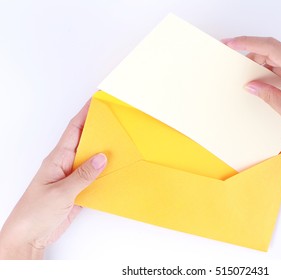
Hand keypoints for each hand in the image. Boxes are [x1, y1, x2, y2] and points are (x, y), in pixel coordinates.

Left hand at [0, 101, 106, 258]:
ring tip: (123, 143)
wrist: (30, 236)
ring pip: (93, 158)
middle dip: (101, 128)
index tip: (98, 100)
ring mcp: (73, 177)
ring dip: (106, 151)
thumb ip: (83, 175)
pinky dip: (106, 172)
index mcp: (57, 158)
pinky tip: (116, 170)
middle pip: (86, 141)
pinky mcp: (79, 189)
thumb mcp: (60, 192)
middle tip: (117, 119)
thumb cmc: (34, 212)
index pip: (74, 129)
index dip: (86, 113)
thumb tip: (102, 158)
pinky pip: (95, 176)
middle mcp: (66, 164)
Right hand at [223, 36, 280, 146]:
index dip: (248, 43)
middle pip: (273, 52)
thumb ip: (269, 96)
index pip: (271, 48)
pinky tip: (266, 86)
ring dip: (263, 69)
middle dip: (253, 59)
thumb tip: (251, 86)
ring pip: (279, 61)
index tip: (231, 42)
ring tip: (252, 83)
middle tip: (237, 70)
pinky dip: (273, 75)